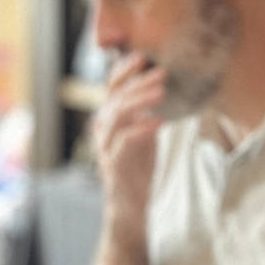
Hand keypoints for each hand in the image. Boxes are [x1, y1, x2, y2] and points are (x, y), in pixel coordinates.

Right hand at [91, 51, 163, 221]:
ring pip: (118, 115)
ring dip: (140, 101)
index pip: (112, 88)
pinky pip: (125, 141)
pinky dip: (142, 129)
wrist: (131, 207)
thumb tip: (156, 93)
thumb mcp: (144, 138)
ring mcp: (106, 147)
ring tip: (161, 92)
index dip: (125, 71)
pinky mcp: (114, 164)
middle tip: (161, 72)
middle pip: (117, 98)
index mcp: (109, 120)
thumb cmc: (137, 171)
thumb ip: (145, 116)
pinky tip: (159, 122)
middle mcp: (103, 130)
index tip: (142, 57)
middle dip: (139, 82)